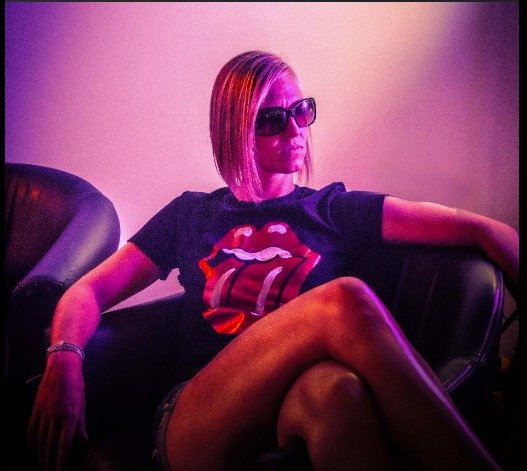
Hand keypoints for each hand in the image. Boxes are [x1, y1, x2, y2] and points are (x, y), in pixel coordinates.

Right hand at [28, 352, 87, 470]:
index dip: (62, 458)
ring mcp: (44, 412)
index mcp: (70, 416)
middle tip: (50, 469)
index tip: (60, 469)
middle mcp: (56, 417)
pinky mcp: (36, 407)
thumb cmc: (76, 384)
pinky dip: (31, 438)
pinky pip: (32, 426)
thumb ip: (81, 423)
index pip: (65, 443)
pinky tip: (32, 445)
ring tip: (42, 461)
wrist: (62, 368)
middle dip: (50, 459)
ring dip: (41, 451)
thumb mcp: (83, 403)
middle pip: (51, 444)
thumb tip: (83, 439)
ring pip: (41, 438)